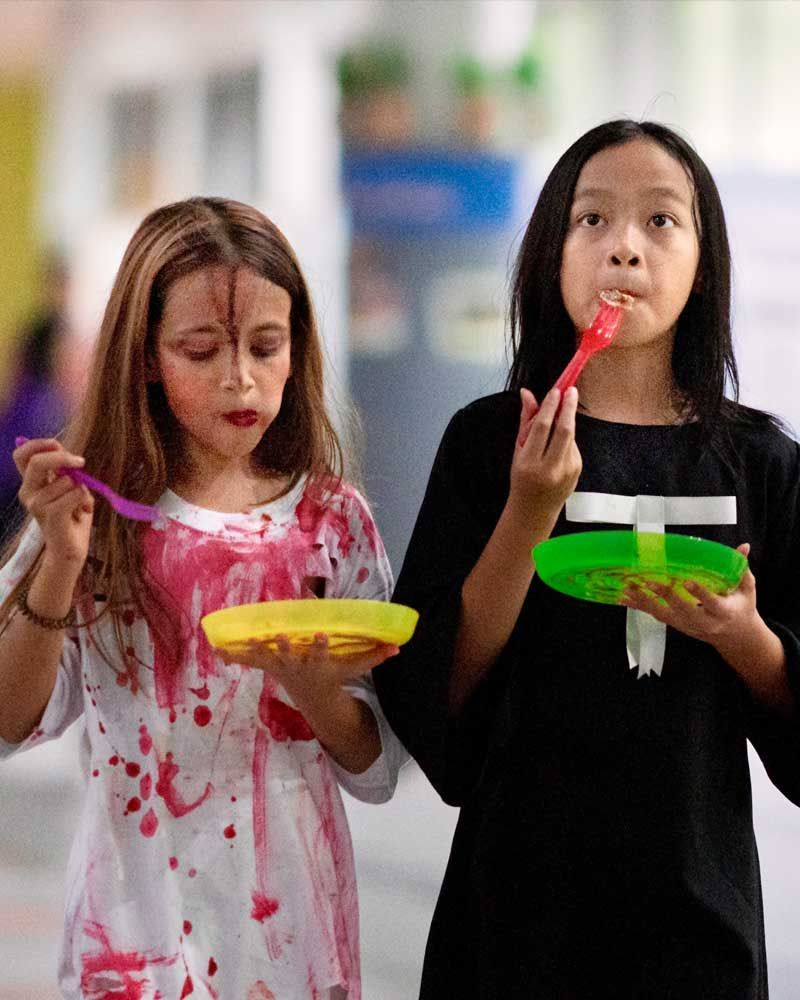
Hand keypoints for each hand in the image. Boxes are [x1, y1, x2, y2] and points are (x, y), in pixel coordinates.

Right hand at [14, 438, 93, 570]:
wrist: (71, 550)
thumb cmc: (72, 517)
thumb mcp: (70, 487)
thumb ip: (66, 471)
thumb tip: (67, 455)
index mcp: (31, 483)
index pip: (21, 455)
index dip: (38, 444)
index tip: (58, 445)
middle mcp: (28, 492)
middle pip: (37, 462)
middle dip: (62, 457)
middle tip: (80, 462)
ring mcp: (37, 505)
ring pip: (66, 480)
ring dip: (81, 489)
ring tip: (80, 505)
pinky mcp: (51, 515)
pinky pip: (74, 494)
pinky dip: (84, 499)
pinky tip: (83, 511)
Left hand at [218, 633, 399, 697]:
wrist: (315, 698)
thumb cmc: (336, 675)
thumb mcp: (355, 668)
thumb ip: (374, 656)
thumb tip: (398, 646)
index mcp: (317, 663)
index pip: (320, 652)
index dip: (319, 645)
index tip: (319, 634)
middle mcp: (296, 665)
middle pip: (288, 655)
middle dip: (283, 646)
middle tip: (278, 635)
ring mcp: (280, 667)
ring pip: (264, 657)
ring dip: (252, 650)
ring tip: (241, 641)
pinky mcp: (268, 666)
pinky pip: (248, 660)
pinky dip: (233, 655)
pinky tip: (215, 648)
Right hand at [509, 386, 581, 524]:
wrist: (534, 509)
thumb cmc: (522, 477)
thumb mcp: (518, 450)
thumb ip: (526, 421)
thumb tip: (527, 393)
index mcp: (529, 463)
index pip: (542, 428)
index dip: (550, 407)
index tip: (556, 390)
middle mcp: (550, 468)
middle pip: (564, 430)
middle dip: (569, 408)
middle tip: (571, 390)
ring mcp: (566, 471)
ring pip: (570, 437)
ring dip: (567, 420)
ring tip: (561, 412)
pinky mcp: (577, 470)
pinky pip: (573, 446)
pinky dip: (567, 438)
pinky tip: (558, 442)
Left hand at [620, 543, 758, 649]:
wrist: (735, 637)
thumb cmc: (741, 607)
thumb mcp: (747, 590)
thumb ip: (741, 569)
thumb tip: (743, 547)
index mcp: (724, 611)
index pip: (712, 602)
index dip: (699, 593)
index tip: (687, 582)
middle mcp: (704, 621)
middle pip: (683, 609)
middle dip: (665, 596)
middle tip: (649, 581)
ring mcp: (688, 625)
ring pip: (664, 614)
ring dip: (644, 601)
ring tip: (629, 588)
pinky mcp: (677, 625)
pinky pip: (656, 615)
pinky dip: (640, 606)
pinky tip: (625, 597)